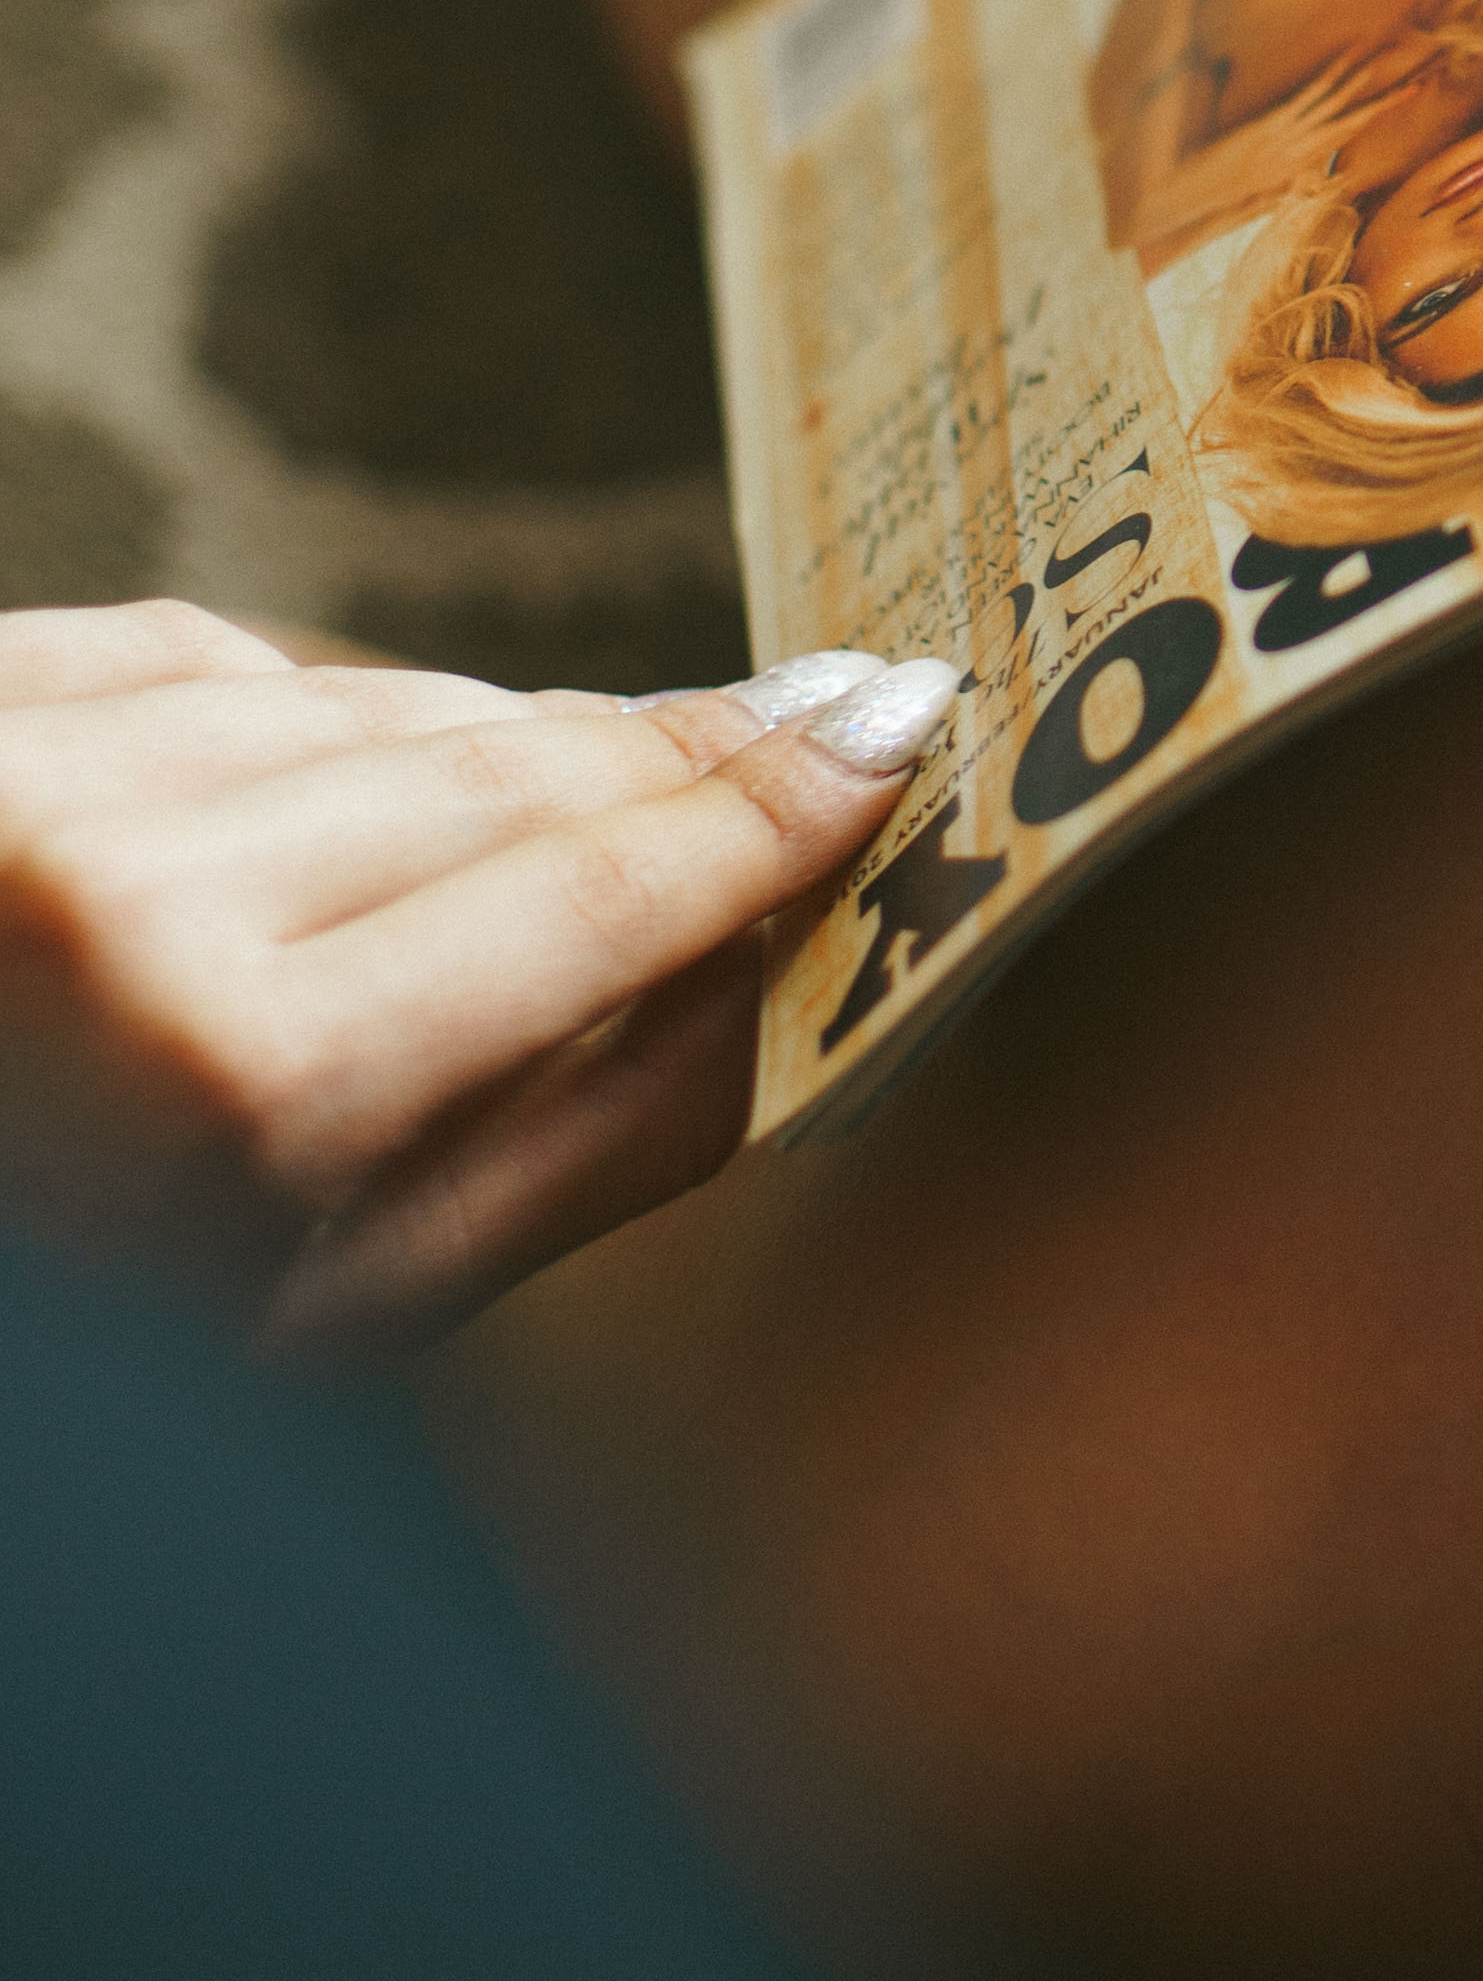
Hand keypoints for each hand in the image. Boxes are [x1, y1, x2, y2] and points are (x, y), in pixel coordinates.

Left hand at [0, 607, 959, 1349]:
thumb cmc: (67, 1330)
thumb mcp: (311, 1326)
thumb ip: (576, 1144)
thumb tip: (787, 971)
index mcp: (251, 1082)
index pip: (608, 883)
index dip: (773, 804)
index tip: (899, 728)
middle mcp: (139, 892)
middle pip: (512, 765)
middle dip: (673, 751)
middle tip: (818, 714)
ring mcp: (34, 772)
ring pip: (371, 691)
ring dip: (486, 738)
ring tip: (577, 780)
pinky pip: (215, 649)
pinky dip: (299, 707)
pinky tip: (333, 770)